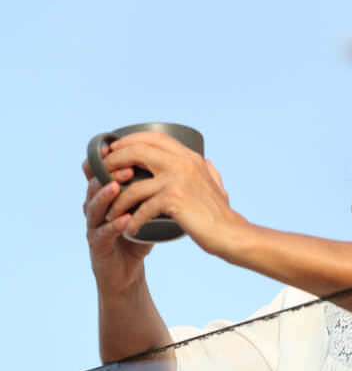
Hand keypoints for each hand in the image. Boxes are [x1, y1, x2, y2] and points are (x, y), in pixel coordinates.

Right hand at [83, 145, 151, 296]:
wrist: (128, 270)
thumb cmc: (138, 235)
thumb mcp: (147, 207)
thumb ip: (156, 186)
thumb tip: (180, 162)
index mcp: (106, 193)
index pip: (100, 170)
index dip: (108, 159)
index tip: (124, 147)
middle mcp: (96, 206)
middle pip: (94, 184)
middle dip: (108, 173)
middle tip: (127, 167)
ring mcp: (94, 226)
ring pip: (93, 206)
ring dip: (105, 196)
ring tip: (118, 187)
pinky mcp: (97, 246)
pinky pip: (102, 234)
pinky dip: (113, 226)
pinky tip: (124, 221)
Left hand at [99, 131, 249, 257]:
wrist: (230, 234)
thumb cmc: (221, 214)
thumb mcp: (217, 185)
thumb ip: (209, 171)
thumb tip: (207, 162)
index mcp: (190, 157)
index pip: (153, 137)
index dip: (129, 140)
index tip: (113, 151)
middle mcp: (183, 163)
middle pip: (137, 151)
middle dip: (114, 161)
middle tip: (102, 174)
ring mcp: (178, 179)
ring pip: (133, 184)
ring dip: (117, 200)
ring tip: (110, 212)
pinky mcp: (174, 199)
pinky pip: (141, 208)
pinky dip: (132, 221)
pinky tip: (129, 230)